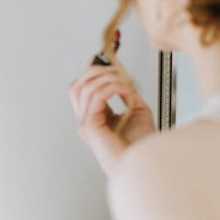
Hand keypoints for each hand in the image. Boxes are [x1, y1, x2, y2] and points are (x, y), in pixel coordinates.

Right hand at [69, 59, 155, 173]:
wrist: (140, 162)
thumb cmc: (138, 145)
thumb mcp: (137, 110)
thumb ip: (129, 93)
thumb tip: (125, 77)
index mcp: (93, 115)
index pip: (84, 86)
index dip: (92, 70)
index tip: (105, 57)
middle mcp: (85, 119)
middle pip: (79, 84)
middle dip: (98, 71)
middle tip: (118, 71)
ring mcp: (84, 123)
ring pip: (86, 87)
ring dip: (109, 79)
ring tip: (126, 84)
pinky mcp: (89, 126)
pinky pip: (95, 97)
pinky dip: (112, 89)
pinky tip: (124, 91)